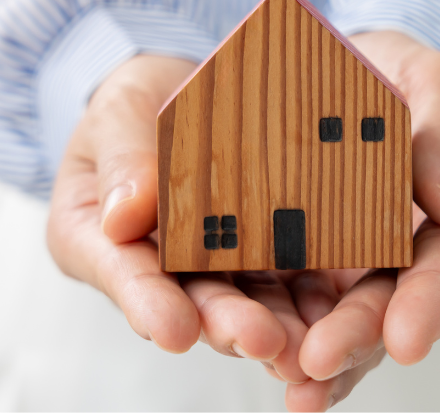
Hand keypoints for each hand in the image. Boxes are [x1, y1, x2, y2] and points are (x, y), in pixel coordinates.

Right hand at [44, 54, 384, 385]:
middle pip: (192, 300)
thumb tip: (124, 217)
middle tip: (261, 340)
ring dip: (275, 326)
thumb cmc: (136, 105)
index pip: (123, 273)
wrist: (182, 93)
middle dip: (227, 323)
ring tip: (305, 346)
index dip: (148, 304)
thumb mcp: (119, 110)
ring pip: (245, 301)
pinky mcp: (264, 254)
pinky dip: (311, 301)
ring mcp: (214, 265)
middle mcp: (158, 265)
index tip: (174, 330)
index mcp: (101, 237)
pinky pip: (288, 280)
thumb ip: (121, 158)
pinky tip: (339, 316)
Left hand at [284, 31, 439, 410]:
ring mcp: (385, 264)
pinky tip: (284, 378)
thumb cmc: (402, 71)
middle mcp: (435, 245)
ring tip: (296, 387)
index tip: (405, 337)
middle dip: (364, 335)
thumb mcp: (436, 78)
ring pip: (363, 320)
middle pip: (402, 298)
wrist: (354, 74)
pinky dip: (305, 344)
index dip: (429, 296)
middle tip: (321, 359)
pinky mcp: (339, 270)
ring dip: (333, 358)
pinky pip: (324, 312)